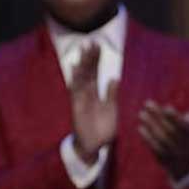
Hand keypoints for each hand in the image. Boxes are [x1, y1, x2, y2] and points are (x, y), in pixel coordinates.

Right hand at [69, 43, 116, 162]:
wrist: (94, 147)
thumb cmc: (103, 130)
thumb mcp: (111, 110)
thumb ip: (112, 95)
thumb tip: (115, 78)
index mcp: (97, 94)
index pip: (96, 73)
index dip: (97, 60)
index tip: (98, 46)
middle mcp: (87, 94)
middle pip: (88, 72)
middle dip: (89, 58)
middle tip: (91, 42)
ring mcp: (81, 99)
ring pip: (81, 78)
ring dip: (82, 64)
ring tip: (83, 49)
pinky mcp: (77, 106)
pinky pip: (75, 90)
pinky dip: (74, 79)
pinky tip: (73, 67)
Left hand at [138, 88, 188, 179]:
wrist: (186, 161)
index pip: (184, 125)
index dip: (175, 118)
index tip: (167, 107)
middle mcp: (183, 143)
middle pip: (170, 130)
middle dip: (158, 116)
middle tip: (147, 103)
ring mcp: (173, 152)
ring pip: (161, 138)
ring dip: (151, 125)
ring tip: (142, 114)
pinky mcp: (163, 158)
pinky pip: (155, 148)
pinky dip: (147, 138)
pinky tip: (141, 127)